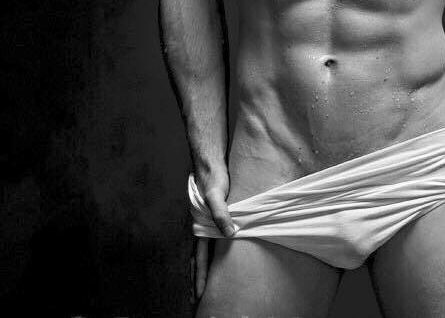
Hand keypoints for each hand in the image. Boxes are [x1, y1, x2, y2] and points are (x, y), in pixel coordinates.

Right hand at [191, 166, 236, 298]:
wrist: (210, 162)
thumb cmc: (213, 177)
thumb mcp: (217, 194)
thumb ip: (221, 213)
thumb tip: (229, 233)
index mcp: (201, 226)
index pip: (200, 258)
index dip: (200, 277)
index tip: (199, 296)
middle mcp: (202, 227)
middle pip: (200, 259)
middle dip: (199, 279)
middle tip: (198, 298)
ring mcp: (207, 222)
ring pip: (204, 251)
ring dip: (204, 268)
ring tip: (205, 283)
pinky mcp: (215, 215)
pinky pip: (212, 239)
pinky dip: (213, 252)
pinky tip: (217, 254)